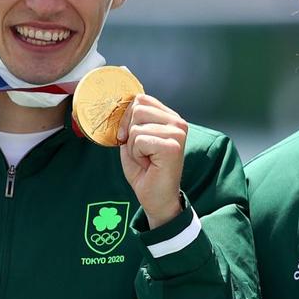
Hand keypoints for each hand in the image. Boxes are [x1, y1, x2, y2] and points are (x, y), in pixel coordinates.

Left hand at [118, 94, 186, 227]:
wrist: (156, 199)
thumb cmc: (146, 172)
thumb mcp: (133, 141)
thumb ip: (131, 122)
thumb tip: (120, 106)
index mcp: (170, 117)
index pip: (141, 99)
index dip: (126, 118)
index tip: (128, 138)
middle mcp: (178, 122)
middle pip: (137, 109)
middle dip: (129, 133)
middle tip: (140, 152)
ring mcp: (177, 133)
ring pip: (136, 127)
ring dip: (133, 146)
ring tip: (146, 158)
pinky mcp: (172, 146)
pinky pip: (139, 140)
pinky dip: (137, 155)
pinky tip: (149, 164)